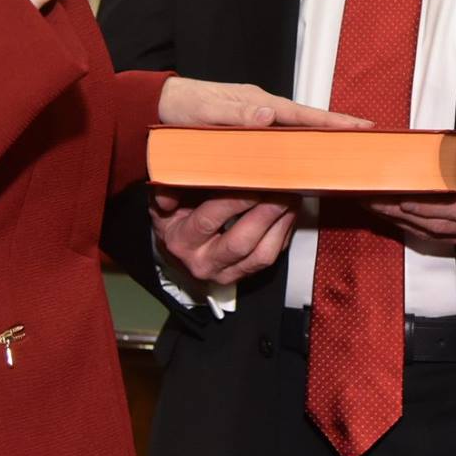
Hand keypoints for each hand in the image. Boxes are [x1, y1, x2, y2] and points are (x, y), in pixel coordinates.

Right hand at [152, 192, 296, 284]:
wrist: (178, 247)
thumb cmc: (175, 217)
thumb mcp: (164, 201)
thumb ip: (168, 190)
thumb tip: (167, 195)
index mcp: (182, 242)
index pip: (209, 220)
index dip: (234, 201)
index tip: (254, 181)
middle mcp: (204, 263)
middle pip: (241, 242)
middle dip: (266, 213)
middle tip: (282, 188)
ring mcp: (227, 273)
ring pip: (262, 255)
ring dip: (281, 223)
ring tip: (291, 196)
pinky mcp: (245, 274)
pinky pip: (271, 256)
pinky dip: (284, 232)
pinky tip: (289, 210)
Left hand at [157, 77, 372, 129]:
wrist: (161, 102)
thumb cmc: (181, 107)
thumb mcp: (204, 112)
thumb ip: (235, 115)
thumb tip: (268, 115)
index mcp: (258, 103)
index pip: (303, 115)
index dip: (331, 122)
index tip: (360, 126)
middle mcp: (263, 109)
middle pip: (307, 122)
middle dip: (336, 129)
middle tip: (366, 137)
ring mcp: (258, 118)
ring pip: (295, 131)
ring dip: (320, 138)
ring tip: (346, 148)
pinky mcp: (250, 129)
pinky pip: (280, 138)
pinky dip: (299, 144)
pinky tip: (307, 156)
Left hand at [362, 139, 455, 249]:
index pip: (455, 209)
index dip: (426, 206)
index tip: (401, 198)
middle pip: (438, 224)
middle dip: (403, 213)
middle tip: (375, 199)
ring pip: (437, 233)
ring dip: (405, 222)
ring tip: (378, 207)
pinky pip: (444, 237)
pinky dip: (419, 227)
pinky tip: (400, 217)